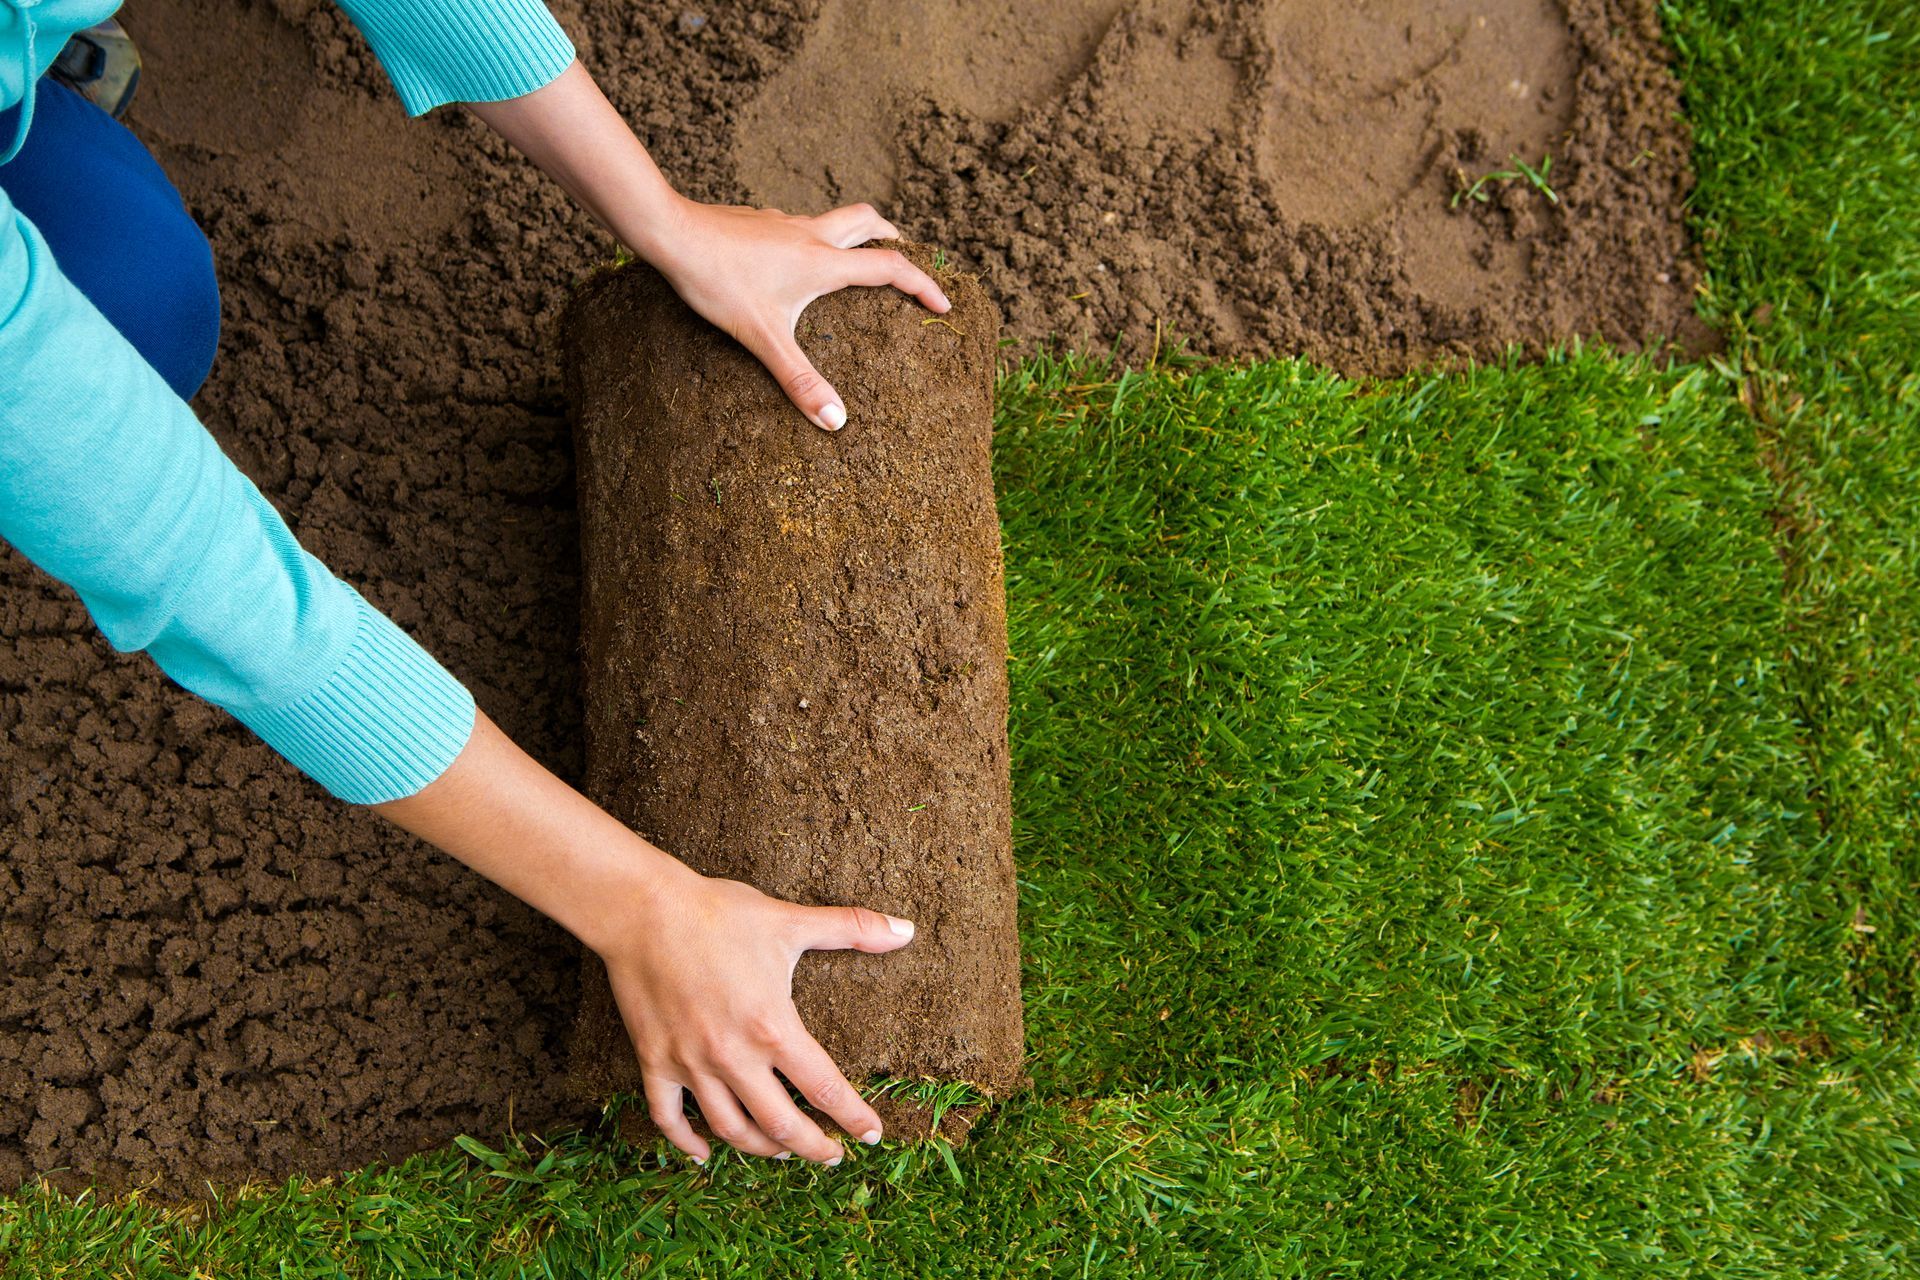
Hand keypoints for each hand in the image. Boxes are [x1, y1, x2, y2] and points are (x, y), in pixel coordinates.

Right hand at [372, 711, 916, 1166]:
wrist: (644, 910)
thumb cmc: (720, 913)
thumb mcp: (790, 922)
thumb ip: (851, 929)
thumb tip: (905, 929)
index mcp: (773, 1027)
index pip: (825, 1089)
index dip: (853, 1117)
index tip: (871, 1135)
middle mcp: (733, 1057)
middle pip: (781, 1125)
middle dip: (812, 1148)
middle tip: (831, 1156)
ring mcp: (691, 1064)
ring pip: (730, 1129)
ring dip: (761, 1148)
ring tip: (782, 1151)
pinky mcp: (655, 1062)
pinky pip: (669, 1117)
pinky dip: (687, 1142)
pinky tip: (705, 1154)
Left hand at [648, 196, 950, 431]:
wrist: (672, 234)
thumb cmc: (718, 281)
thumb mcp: (763, 338)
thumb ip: (799, 380)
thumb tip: (835, 421)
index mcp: (823, 263)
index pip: (891, 268)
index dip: (924, 286)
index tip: (944, 305)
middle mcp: (810, 236)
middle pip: (868, 221)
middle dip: (893, 236)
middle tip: (906, 253)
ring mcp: (783, 224)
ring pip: (833, 218)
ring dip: (855, 232)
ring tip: (855, 256)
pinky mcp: (758, 222)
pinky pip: (797, 225)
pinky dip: (812, 238)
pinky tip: (791, 260)